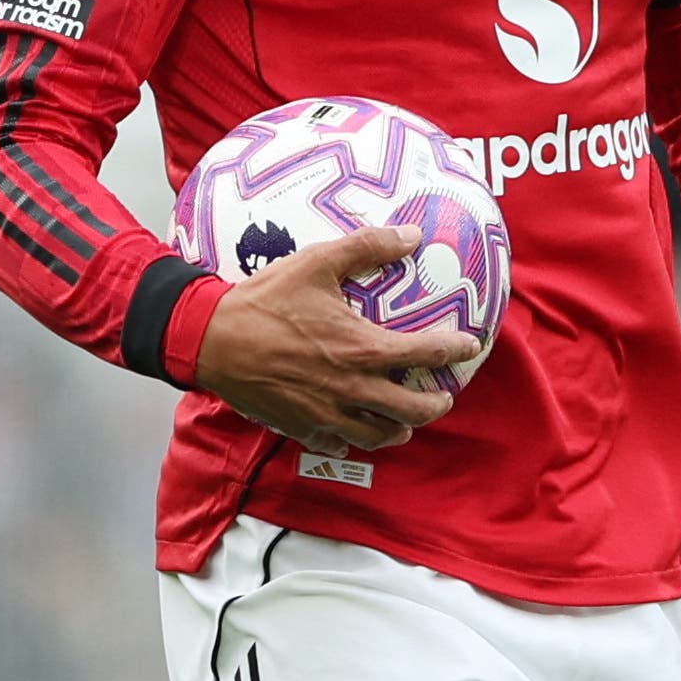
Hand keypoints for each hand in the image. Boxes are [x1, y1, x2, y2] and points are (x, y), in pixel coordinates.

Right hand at [193, 224, 478, 458]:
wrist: (211, 339)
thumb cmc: (265, 300)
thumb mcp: (318, 262)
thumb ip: (368, 247)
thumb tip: (411, 236)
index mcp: (363, 349)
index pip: (425, 354)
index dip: (453, 349)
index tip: (469, 345)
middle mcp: (352, 388)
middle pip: (412, 410)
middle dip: (435, 405)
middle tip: (443, 396)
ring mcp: (326, 414)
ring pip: (378, 435)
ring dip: (400, 429)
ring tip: (407, 422)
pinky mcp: (301, 427)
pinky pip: (337, 443)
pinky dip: (353, 440)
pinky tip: (354, 432)